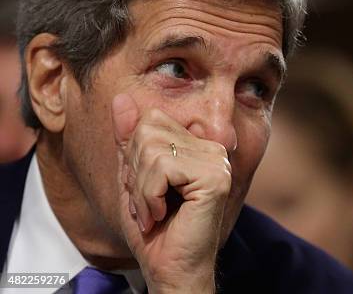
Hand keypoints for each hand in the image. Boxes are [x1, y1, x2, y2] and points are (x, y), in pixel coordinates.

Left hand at [112, 93, 231, 292]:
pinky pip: (163, 167)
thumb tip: (121, 98)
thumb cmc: (155, 229)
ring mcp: (217, 161)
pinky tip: (163, 214)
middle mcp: (213, 148)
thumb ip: (130, 138)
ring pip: (153, 148)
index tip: (146, 190)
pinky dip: (150, 195)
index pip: (151, 120)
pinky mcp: (215, 178)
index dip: (135, 157)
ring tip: (155, 212)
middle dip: (136, 172)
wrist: (170, 268)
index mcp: (198, 144)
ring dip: (142, 188)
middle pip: (149, 130)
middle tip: (149, 203)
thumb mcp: (134, 177)